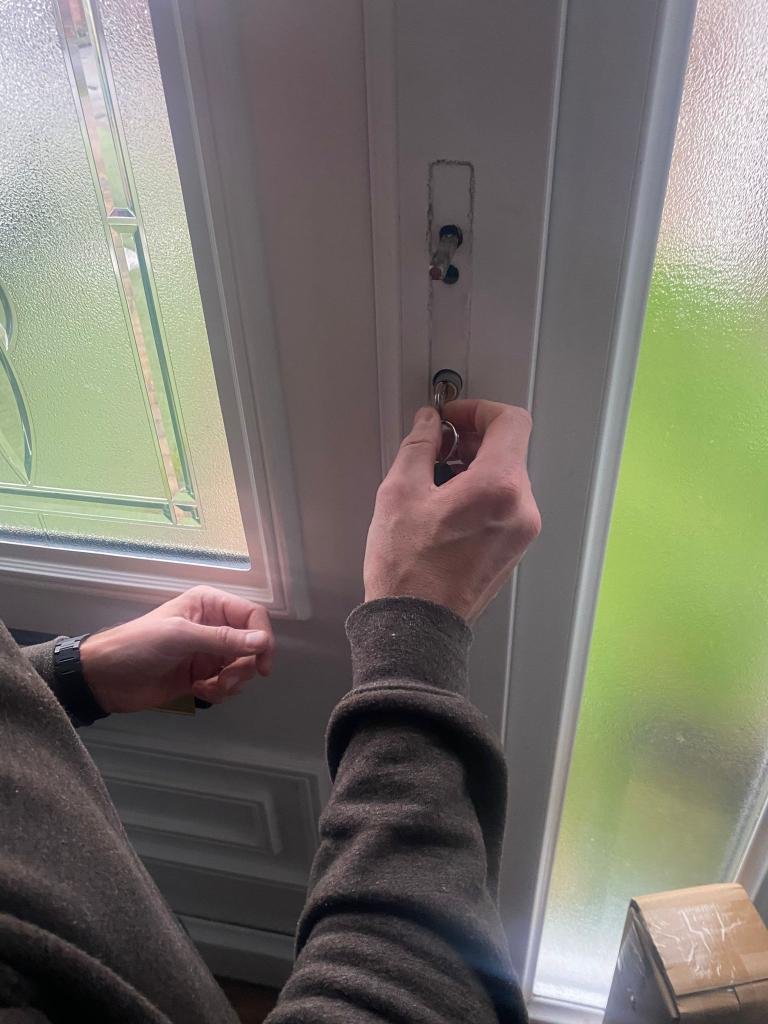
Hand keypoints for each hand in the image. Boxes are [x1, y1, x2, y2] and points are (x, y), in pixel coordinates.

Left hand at [79, 586, 274, 712]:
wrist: (105, 679)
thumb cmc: (137, 646)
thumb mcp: (181, 637)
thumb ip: (223, 639)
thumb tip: (263, 641)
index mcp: (210, 604)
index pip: (252, 615)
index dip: (262, 638)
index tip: (262, 665)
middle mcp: (214, 625)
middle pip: (252, 645)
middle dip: (243, 667)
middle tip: (224, 681)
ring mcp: (209, 652)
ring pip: (243, 668)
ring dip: (231, 683)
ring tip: (207, 689)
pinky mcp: (203, 676)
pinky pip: (228, 685)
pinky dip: (220, 693)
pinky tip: (197, 692)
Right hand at [363, 400, 540, 621]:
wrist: (417, 627)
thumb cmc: (408, 570)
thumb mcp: (400, 492)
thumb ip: (419, 446)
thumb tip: (429, 424)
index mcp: (500, 488)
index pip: (511, 422)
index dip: (479, 410)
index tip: (452, 418)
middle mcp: (521, 509)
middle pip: (509, 450)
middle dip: (471, 441)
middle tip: (436, 448)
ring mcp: (521, 532)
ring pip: (506, 477)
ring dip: (473, 468)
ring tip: (433, 482)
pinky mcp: (513, 549)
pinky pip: (504, 504)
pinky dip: (479, 493)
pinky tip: (444, 506)